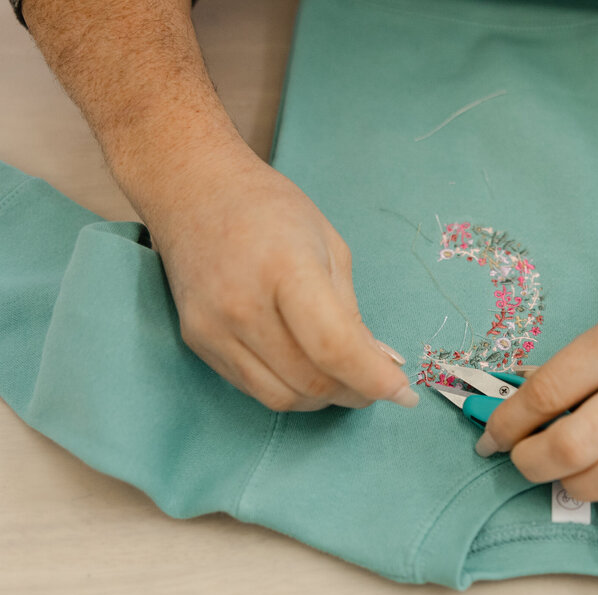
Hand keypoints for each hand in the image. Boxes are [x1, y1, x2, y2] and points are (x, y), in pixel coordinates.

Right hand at [146, 149, 417, 411]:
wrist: (194, 191)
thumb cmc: (270, 210)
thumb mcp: (330, 247)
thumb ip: (353, 312)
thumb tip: (381, 365)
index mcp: (286, 269)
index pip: (334, 348)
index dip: (374, 380)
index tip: (404, 394)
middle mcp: (242, 304)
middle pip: (310, 381)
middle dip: (355, 393)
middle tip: (377, 385)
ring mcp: (214, 328)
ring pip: (282, 398)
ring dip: (323, 399)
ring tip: (344, 379)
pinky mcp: (198, 342)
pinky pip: (253, 387)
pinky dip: (289, 389)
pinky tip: (306, 369)